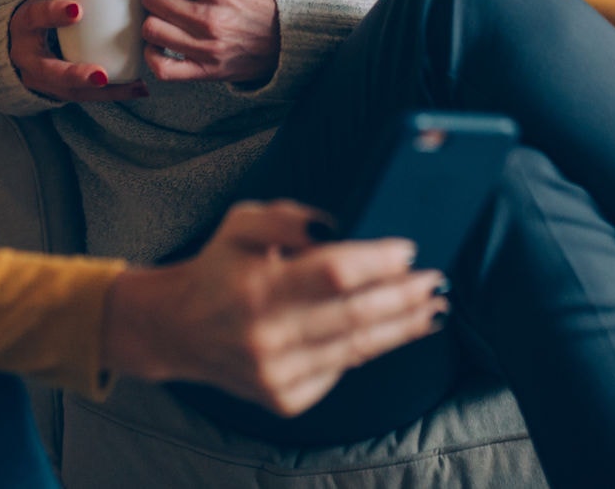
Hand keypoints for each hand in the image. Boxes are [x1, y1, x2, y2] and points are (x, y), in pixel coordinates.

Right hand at [7, 0, 149, 101]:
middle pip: (49, 70)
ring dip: (104, 91)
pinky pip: (86, 97)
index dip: (53, 14)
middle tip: (101, 75)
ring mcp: (41, 79)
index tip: (77, 9)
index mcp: (24, 23)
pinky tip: (139, 88)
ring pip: (71, 92)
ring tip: (135, 86)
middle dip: (76, 74)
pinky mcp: (58, 91)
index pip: (36, 16)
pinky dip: (114, 93)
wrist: (12, 43)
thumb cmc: (40, 14)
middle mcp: (27, 56)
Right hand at [101, 200, 447, 415]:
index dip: (378, 262)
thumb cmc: (218, 269)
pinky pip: (341, 370)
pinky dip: (368, 348)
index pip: (334, 273)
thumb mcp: (241, 223)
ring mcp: (278, 374)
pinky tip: (391, 331)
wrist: (178, 330)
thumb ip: (288, 216)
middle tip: (437, 281)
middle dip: (405, 296)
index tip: (408, 249)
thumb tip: (342, 226)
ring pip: (358, 349)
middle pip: (357, 315)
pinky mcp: (285, 398)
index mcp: (256, 288)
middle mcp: (267, 337)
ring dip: (403, 327)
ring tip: (432, 309)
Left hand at [140, 0, 281, 84]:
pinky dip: (153, 55)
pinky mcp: (207, 71)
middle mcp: (210, 18)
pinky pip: (162, 68)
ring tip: (167, 14)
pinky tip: (161, 43)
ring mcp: (207, 48)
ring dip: (154, 19)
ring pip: (151, 31)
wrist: (292, 35)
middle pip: (152, 0)